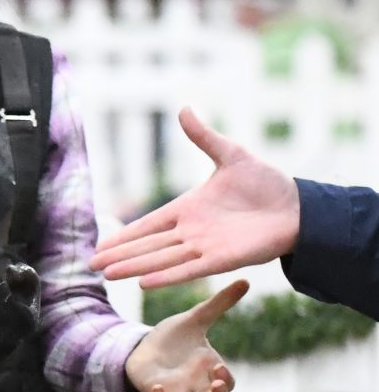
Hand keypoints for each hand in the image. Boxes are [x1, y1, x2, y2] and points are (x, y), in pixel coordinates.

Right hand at [93, 109, 300, 287]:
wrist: (298, 207)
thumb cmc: (266, 183)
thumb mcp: (231, 155)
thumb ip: (204, 137)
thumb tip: (184, 108)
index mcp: (188, 209)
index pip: (148, 225)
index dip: (124, 235)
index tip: (100, 247)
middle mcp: (191, 231)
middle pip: (148, 246)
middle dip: (120, 255)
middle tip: (92, 266)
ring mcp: (204, 247)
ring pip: (161, 260)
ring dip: (135, 267)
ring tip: (108, 275)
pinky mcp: (221, 260)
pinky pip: (189, 270)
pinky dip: (167, 276)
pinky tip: (145, 282)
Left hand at [123, 277, 245, 391]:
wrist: (144, 346)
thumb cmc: (174, 336)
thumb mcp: (196, 318)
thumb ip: (219, 303)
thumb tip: (245, 280)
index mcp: (209, 368)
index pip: (227, 383)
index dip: (227, 380)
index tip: (219, 367)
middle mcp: (197, 384)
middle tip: (215, 386)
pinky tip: (158, 387)